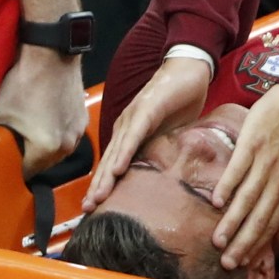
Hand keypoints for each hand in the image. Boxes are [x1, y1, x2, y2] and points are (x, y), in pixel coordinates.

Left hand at [0, 45, 87, 178]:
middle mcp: (68, 144)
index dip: (12, 167)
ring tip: (28, 129)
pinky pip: (66, 134)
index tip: (2, 160)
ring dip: (43, 145)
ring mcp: (78, 131)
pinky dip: (55, 131)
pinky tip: (42, 118)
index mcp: (48, 148)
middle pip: (44, 164)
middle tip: (12, 144)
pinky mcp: (82, 118)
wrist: (50, 54)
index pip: (27, 172)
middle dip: (29, 157)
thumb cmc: (25, 81)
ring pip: (57, 150)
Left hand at [82, 57, 210, 210]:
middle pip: (109, 162)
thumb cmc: (180, 100)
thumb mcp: (171, 134)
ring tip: (98, 197)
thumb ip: (163, 151)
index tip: (96, 207)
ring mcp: (134, 118)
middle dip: (98, 187)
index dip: (104, 186)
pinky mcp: (146, 111)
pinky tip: (117, 170)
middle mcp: (126, 126)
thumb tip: (165, 175)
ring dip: (106, 176)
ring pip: (117, 152)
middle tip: (88, 209)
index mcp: (130, 133)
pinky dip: (124, 153)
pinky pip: (133, 136)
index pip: (114, 164)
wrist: (189, 69)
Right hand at [210, 84, 278, 269]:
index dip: (258, 246)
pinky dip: (228, 187)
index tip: (242, 263)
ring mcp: (266, 163)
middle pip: (260, 218)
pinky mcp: (252, 145)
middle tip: (227, 263)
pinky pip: (238, 170)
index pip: (273, 225)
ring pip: (248, 198)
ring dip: (232, 222)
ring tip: (217, 240)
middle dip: (243, 243)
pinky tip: (217, 203)